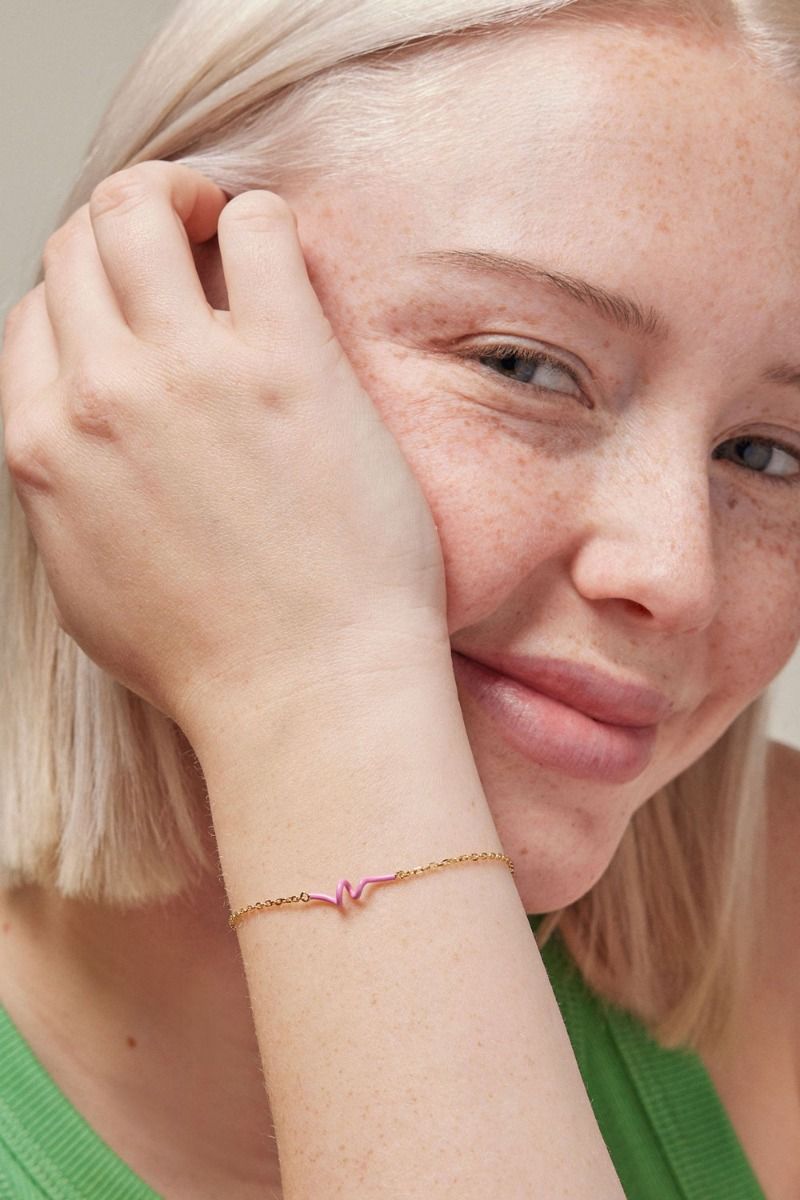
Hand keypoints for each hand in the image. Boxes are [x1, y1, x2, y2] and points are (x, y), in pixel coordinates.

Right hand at [0, 161, 448, 728]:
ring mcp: (189, 373)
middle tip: (180, 244)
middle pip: (77, 243)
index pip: (32, 311)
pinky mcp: (286, 363)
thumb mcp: (84, 581)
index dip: (83, 297)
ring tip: (221, 225)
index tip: (134, 311)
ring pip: (139, 206)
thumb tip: (71, 431)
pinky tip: (283, 264)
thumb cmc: (208, 656)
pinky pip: (257, 225)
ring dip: (178, 196)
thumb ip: (63, 489)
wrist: (306, 694)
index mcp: (41, 443)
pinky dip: (261, 220)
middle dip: (122, 229)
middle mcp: (99, 394)